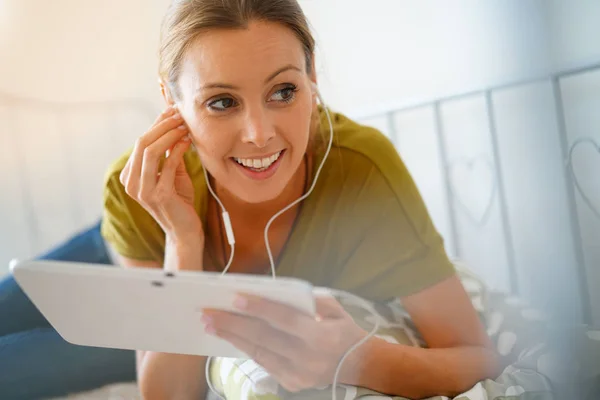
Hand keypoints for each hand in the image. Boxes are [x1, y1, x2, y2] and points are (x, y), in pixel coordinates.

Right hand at [120, 106, 201, 239]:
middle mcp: (131, 183)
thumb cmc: (179, 201)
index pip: (140, 143)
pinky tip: (187, 142)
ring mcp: (143, 191)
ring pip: (151, 152)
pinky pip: (168, 165)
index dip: (156, 125)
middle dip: (162, 126)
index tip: (171, 111)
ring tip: (184, 126)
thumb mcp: (171, 173)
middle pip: (142, 144)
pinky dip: (178, 150)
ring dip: (169, 135)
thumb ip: (168, 154)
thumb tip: (172, 125)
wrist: (184, 230)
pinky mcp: (159, 195)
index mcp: (130, 176)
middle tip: (179, 115)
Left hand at [202, 294, 369, 391]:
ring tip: (211, 325)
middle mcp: (308, 359)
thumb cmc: (345, 330)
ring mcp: (298, 375)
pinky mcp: (292, 384)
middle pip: (264, 338)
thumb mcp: (336, 308)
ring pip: (258, 353)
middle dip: (233, 324)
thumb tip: (276, 294)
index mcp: (321, 337)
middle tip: (208, 313)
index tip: (234, 297)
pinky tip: (231, 338)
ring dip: (232, 338)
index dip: (258, 308)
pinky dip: (245, 349)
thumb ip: (310, 300)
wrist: (360, 365)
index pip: (283, 319)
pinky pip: (264, 364)